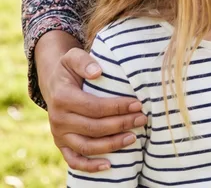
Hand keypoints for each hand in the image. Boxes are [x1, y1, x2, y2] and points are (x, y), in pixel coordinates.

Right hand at [39, 37, 145, 172]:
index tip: (138, 104)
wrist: (54, 83)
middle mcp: (58, 120)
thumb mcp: (72, 57)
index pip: (94, 107)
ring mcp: (59, 135)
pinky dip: (90, 166)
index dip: (117, 107)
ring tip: (134, 137)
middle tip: (142, 119)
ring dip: (111, 145)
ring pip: (86, 146)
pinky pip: (74, 160)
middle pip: (93, 128)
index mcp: (62, 98)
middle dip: (121, 124)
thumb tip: (97, 71)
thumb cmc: (70, 68)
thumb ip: (84, 61)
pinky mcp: (61, 145)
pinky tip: (109, 165)